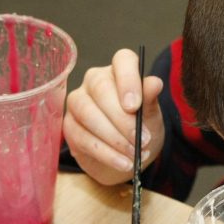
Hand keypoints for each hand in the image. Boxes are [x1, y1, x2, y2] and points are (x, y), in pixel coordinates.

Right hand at [63, 48, 164, 184]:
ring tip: (134, 154)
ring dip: (114, 138)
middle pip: (101, 89)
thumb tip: (154, 82)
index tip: (135, 106)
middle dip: (122, 118)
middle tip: (141, 139)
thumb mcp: (151, 116)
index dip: (128, 80)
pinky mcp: (69, 126)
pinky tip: (123, 163)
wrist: (128, 155)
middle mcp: (94, 81)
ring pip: (88, 114)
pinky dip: (106, 153)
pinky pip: (82, 138)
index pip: (122, 60)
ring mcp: (78, 102)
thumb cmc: (141, 128)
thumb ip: (150, 100)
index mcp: (119, 72)